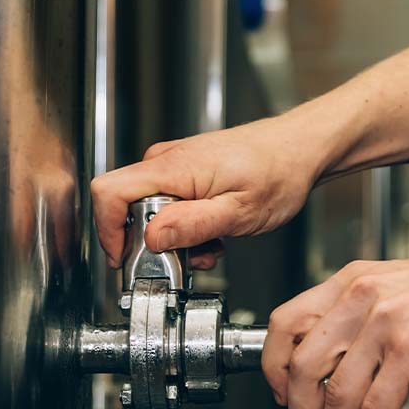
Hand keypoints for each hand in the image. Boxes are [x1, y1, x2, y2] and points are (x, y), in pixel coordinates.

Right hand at [89, 112, 330, 266]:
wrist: (300, 149)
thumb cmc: (279, 172)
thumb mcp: (239, 212)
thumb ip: (192, 225)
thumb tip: (151, 237)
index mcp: (173, 168)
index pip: (108, 192)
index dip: (108, 230)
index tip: (124, 259)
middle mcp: (165, 162)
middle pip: (126, 209)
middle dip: (153, 244)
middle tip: (188, 257)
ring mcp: (172, 166)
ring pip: (148, 213)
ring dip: (174, 240)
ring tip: (209, 246)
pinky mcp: (182, 173)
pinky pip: (166, 207)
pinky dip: (184, 229)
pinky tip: (212, 234)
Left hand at [262, 254, 408, 408]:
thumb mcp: (391, 290)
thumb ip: (357, 318)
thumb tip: (332, 368)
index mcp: (348, 282)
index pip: (284, 324)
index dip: (274, 367)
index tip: (281, 394)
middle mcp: (359, 299)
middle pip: (302, 366)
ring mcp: (384, 324)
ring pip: (337, 394)